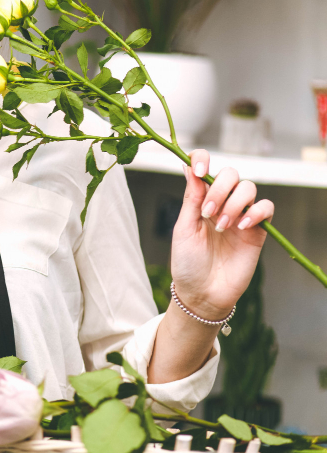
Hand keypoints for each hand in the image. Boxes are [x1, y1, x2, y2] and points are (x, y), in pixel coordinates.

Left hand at [170, 150, 274, 319]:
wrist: (203, 293)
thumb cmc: (188, 263)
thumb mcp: (184, 228)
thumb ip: (190, 198)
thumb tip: (187, 165)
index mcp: (200, 200)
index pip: (205, 167)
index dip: (203, 159)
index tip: (199, 170)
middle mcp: (221, 203)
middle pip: (230, 174)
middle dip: (219, 189)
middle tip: (207, 214)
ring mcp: (241, 216)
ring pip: (248, 188)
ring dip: (233, 203)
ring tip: (221, 226)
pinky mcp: (258, 231)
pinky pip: (266, 208)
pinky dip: (256, 212)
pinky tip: (241, 226)